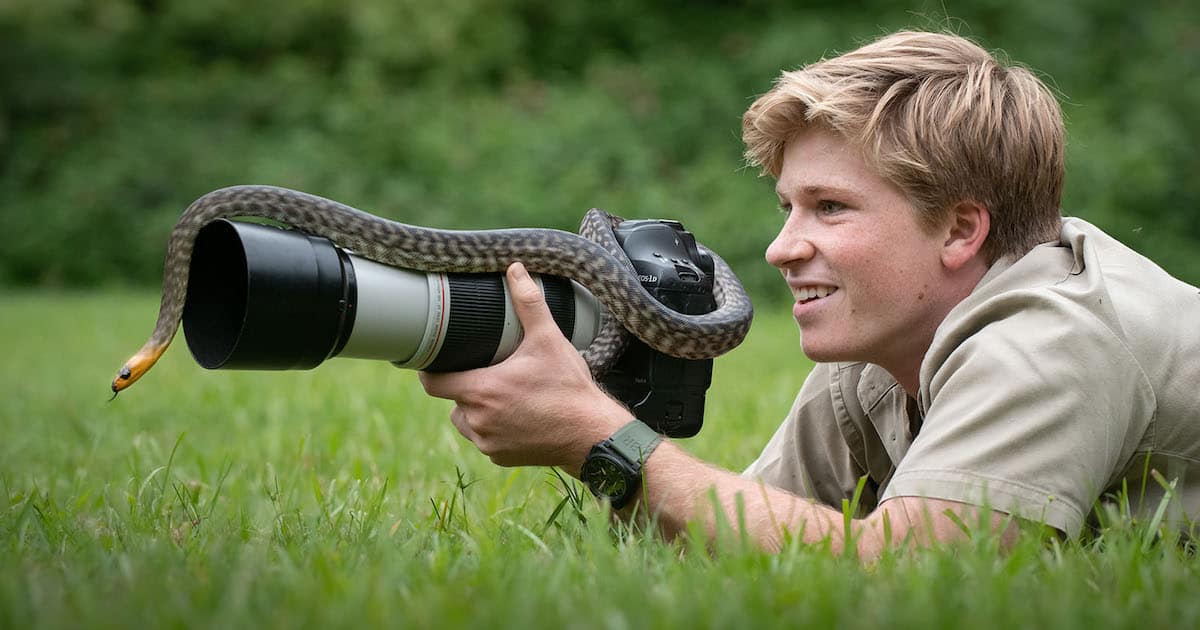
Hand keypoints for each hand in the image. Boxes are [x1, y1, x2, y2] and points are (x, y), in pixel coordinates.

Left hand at [419, 262, 630, 470]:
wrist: (592, 435)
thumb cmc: (569, 388)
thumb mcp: (549, 340)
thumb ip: (528, 303)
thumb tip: (515, 269)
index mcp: (482, 390)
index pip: (432, 383)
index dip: (429, 370)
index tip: (435, 360)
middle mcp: (478, 420)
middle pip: (452, 399)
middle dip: (464, 385)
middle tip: (486, 371)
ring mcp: (488, 442)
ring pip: (466, 421)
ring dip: (476, 408)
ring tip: (501, 393)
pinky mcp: (499, 456)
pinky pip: (484, 438)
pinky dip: (493, 427)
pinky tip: (514, 415)